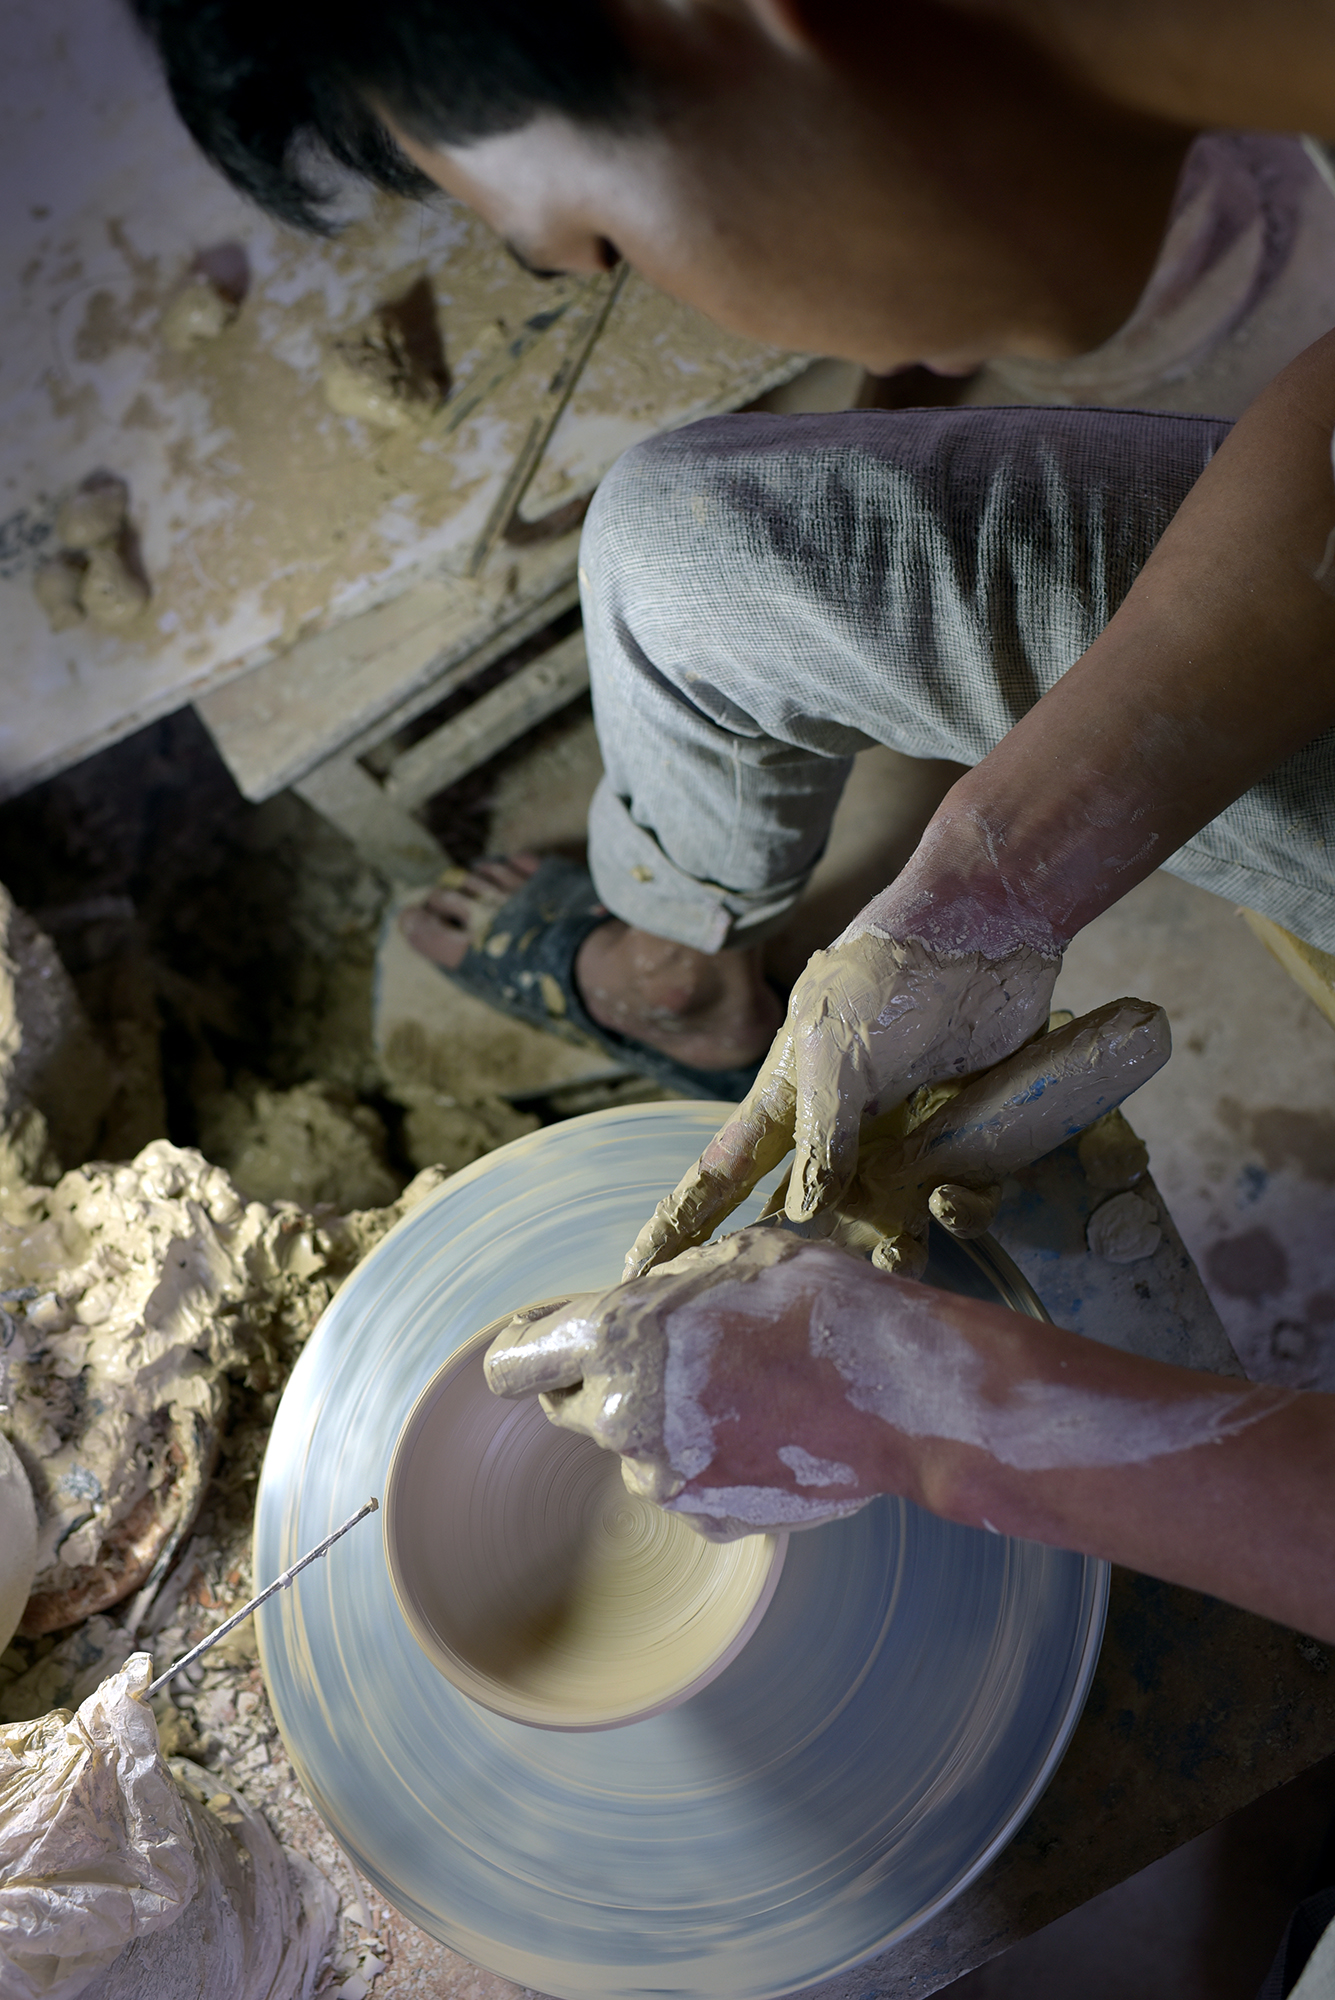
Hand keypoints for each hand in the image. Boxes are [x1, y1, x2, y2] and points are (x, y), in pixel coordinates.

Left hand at [484, 1229, 899, 1540]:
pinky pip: (685, 1483)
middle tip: (667, 1357)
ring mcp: (662, 1476)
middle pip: (569, 1408)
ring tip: (742, 1389)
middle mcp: (621, 1416)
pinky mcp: (705, 1518)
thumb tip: (632, 1304)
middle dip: (601, 1383)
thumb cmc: (815, 1301)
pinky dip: (709, 1460)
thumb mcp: (724, 1259)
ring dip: (664, 1423)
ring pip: (634, 1448)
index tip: (541, 1346)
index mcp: (613, 1338)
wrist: (898, 1388)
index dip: (525, 1351)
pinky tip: (765, 1427)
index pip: (514, 1364)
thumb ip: (657, 1292)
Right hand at [625, 925, 1058, 1276]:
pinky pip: (961, 1202)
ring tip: (901, 1257)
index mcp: (786, 1107)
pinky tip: (959, 1195)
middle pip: (805, 1222)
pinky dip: (962, 1209)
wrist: (982, 935)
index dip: (678, 1225)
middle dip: (804, 1265)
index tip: (635, 1274)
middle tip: (803, 1302)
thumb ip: (821, 1134)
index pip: (718, 1175)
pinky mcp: (967, 1141)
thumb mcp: (836, 1052)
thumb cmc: (886, 981)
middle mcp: (840, 1137)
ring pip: (890, 1225)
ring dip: (894, 1251)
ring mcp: (903, 1142)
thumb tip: (801, 1216)